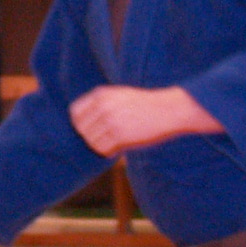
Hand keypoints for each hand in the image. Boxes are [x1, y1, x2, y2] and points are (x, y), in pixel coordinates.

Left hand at [70, 84, 221, 155]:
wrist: (170, 109)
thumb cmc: (146, 105)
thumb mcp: (120, 96)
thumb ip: (101, 105)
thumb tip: (79, 124)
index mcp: (102, 94)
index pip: (75, 112)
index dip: (81, 123)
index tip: (92, 129)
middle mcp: (103, 105)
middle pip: (81, 129)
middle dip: (91, 136)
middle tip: (107, 139)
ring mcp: (111, 120)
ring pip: (91, 141)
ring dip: (101, 145)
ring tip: (115, 143)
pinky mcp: (120, 135)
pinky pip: (102, 149)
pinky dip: (109, 152)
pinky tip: (119, 149)